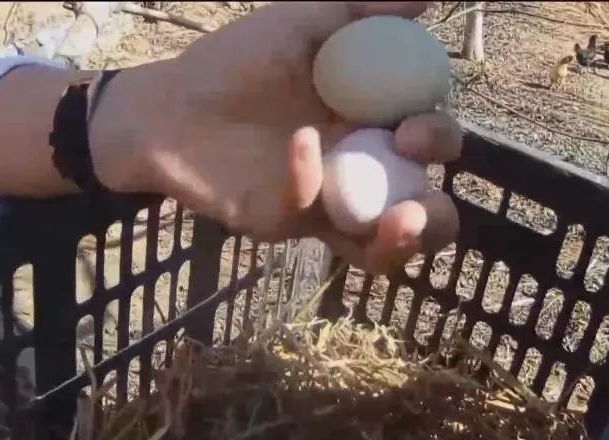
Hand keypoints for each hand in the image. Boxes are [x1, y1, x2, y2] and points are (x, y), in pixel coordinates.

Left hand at [90, 1, 460, 273]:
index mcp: (372, 122)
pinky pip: (310, 214)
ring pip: (381, 247)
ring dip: (403, 244)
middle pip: (422, 208)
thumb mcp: (300, 24)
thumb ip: (359, 11)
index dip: (440, 142)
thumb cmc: (233, 62)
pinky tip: (297, 144)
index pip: (430, 144)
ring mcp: (324, 202)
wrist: (167, 105)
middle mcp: (358, 168)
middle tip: (413, 197)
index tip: (415, 131)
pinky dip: (310, 181)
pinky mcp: (285, 221)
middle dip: (436, 214)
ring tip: (400, 224)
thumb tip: (425, 1)